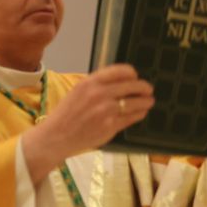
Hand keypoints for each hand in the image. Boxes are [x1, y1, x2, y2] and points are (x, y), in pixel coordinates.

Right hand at [22, 64, 152, 181]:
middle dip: (144, 87)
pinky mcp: (112, 126)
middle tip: (148, 90)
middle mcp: (100, 94)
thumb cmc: (67, 114)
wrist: (57, 136)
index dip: (133, 73)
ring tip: (149, 102)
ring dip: (146, 101)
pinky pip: (133, 117)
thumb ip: (97, 84)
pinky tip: (141, 112)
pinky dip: (140, 113)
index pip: (121, 71)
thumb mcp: (78, 91)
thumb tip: (120, 81)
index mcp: (91, 82)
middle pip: (133, 85)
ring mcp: (107, 110)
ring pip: (137, 102)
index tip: (136, 76)